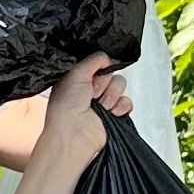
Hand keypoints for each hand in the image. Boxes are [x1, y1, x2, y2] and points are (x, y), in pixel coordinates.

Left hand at [37, 53, 119, 168]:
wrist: (74, 136)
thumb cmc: (66, 108)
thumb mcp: (74, 74)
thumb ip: (92, 60)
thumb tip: (106, 57)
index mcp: (77, 81)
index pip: (98, 65)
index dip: (98, 69)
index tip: (92, 76)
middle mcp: (89, 91)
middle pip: (111, 74)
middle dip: (104, 83)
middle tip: (92, 94)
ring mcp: (102, 104)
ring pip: (120, 87)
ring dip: (111, 95)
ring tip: (100, 106)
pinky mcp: (114, 115)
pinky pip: (127, 102)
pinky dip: (121, 107)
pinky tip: (110, 113)